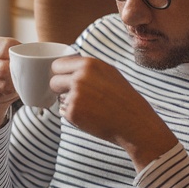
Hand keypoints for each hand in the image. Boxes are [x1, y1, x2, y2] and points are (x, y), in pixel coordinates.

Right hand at [0, 37, 20, 129]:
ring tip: (14, 85)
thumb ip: (22, 54)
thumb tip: (40, 62)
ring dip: (12, 88)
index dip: (18, 56)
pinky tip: (5, 92)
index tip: (23, 61)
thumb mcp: (12, 55)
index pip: (7, 48)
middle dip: (15, 76)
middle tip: (20, 77)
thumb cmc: (6, 66)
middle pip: (3, 69)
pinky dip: (5, 96)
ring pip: (2, 85)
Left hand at [50, 55, 175, 171]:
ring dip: (69, 103)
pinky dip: (73, 116)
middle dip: (59, 89)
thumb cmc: (124, 99)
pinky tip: (91, 117)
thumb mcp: (109, 73)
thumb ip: (88, 69)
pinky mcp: (73, 113)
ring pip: (59, 98)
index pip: (57, 65)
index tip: (64, 80)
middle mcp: (80, 77)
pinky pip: (64, 112)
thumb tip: (68, 68)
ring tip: (91, 108)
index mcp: (89, 64)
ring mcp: (75, 95)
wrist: (135, 123)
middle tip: (75, 97)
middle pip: (53, 81)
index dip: (60, 74)